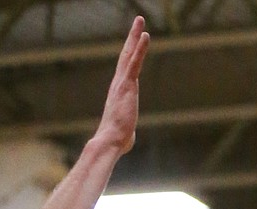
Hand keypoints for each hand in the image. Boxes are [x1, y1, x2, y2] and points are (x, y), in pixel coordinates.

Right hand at [92, 16, 149, 155]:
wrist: (111, 140)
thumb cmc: (118, 139)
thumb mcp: (125, 130)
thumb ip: (127, 127)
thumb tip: (126, 138)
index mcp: (119, 91)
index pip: (126, 68)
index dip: (131, 53)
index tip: (135, 40)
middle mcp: (119, 83)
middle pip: (126, 54)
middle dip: (132, 37)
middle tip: (138, 22)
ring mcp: (122, 82)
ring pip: (129, 54)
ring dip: (135, 36)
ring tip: (140, 21)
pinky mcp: (127, 85)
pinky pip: (134, 62)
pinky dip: (140, 48)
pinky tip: (145, 36)